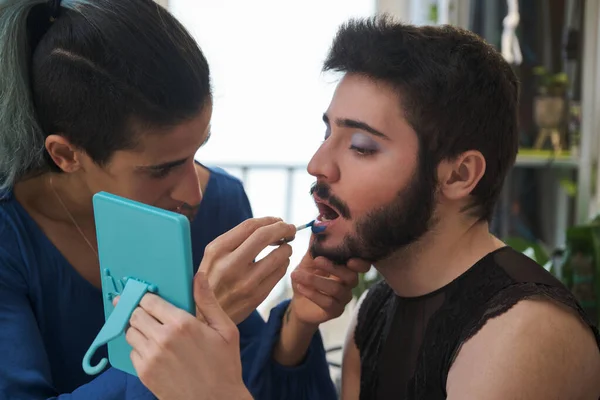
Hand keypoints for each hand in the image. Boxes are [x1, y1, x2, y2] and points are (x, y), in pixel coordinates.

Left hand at [120, 272, 252, 399]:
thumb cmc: (224, 365)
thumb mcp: (225, 329)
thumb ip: (208, 301)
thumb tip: (199, 276)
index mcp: (181, 323)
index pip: (149, 300)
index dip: (147, 296)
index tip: (148, 295)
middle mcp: (161, 338)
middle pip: (135, 314)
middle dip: (140, 310)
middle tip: (148, 312)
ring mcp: (150, 357)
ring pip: (130, 332)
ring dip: (138, 328)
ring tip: (152, 331)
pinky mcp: (144, 373)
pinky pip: (132, 352)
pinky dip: (139, 348)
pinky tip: (154, 350)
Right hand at [198, 217, 295, 324]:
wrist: (204, 318)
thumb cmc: (210, 283)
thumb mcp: (211, 258)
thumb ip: (234, 241)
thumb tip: (266, 225)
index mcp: (217, 251)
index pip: (250, 226)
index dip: (269, 220)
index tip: (277, 220)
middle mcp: (230, 265)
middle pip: (265, 235)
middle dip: (283, 228)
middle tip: (290, 229)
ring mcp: (245, 282)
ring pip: (279, 255)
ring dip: (286, 248)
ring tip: (285, 247)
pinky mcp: (257, 296)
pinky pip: (279, 273)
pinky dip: (283, 264)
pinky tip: (279, 263)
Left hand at [273, 239, 370, 365]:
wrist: (298, 300)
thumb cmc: (307, 276)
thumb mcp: (309, 260)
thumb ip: (315, 246)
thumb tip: (317, 224)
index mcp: (347, 267)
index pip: (363, 265)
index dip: (360, 262)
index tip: (348, 257)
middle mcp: (349, 283)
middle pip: (351, 276)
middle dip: (334, 267)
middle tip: (317, 260)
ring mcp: (343, 298)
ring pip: (336, 289)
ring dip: (315, 280)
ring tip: (297, 274)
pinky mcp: (335, 311)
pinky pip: (327, 303)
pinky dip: (312, 293)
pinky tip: (299, 286)